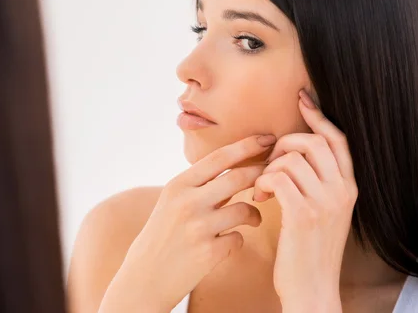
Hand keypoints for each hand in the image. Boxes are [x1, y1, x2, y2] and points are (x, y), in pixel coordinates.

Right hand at [110, 135, 275, 311]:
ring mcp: (198, 228)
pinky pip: (239, 238)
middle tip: (273, 176)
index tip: (268, 138)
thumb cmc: (162, 236)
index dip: (248, 145)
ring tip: (252, 218)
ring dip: (255, 214)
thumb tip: (237, 168)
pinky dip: (239, 239)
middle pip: (238, 178)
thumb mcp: (171, 202)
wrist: (144, 279)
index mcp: (178, 185)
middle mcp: (187, 203)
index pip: (220, 157)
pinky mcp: (208, 253)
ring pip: (245, 210)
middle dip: (261, 174)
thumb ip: (200, 186)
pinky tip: (229, 243)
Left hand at [253, 90, 357, 311]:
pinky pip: (278, 177)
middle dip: (283, 145)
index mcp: (349, 187)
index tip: (302, 99)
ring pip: (291, 158)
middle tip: (269, 163)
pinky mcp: (303, 215)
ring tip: (263, 188)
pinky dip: (263, 182)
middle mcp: (342, 190)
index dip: (319, 116)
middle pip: (312, 141)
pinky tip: (260, 198)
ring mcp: (325, 202)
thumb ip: (319, 183)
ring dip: (269, 168)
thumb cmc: (311, 250)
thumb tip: (295, 155)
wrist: (313, 289)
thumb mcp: (325, 213)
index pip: (338, 139)